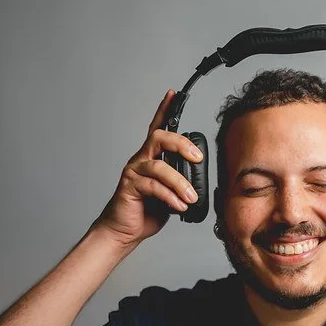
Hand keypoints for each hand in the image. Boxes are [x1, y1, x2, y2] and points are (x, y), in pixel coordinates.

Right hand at [94, 89, 201, 245]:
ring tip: (191, 198)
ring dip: (180, 182)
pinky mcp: (129, 187)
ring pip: (159, 167)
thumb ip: (181, 184)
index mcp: (151, 158)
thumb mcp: (171, 195)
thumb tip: (201, 185)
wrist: (125, 231)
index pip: (158, 129)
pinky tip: (179, 206)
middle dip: (181, 144)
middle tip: (197, 158)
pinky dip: (170, 196)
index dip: (164, 110)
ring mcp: (133, 172)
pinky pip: (153, 186)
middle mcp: (141, 160)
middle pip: (159, 138)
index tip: (173, 94)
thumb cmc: (146, 211)